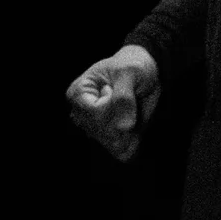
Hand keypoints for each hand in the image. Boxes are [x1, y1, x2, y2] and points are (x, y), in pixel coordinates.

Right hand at [65, 45, 160, 162]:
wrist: (142, 74)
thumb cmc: (132, 67)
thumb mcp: (130, 72)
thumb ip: (124, 97)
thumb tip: (124, 126)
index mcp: (78, 94)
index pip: (95, 115)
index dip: (115, 108)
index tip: (116, 90)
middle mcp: (82, 115)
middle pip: (105, 132)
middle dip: (125, 120)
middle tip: (129, 101)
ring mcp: (95, 130)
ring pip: (114, 145)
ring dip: (130, 132)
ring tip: (131, 111)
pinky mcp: (109, 140)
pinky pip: (122, 152)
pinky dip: (133, 142)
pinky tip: (134, 126)